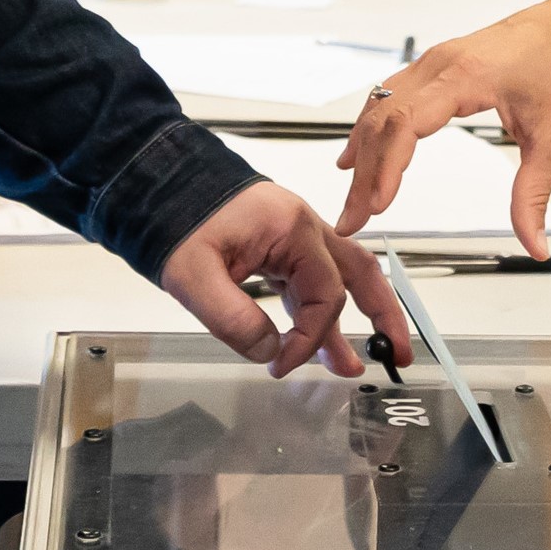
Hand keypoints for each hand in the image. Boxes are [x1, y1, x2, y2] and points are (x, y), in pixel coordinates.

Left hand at [158, 182, 412, 376]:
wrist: (152, 184)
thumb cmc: (173, 219)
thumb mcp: (194, 277)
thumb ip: (234, 319)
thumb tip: (269, 352)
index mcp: (292, 229)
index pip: (324, 296)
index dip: (310, 339)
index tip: (283, 365)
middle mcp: (302, 227)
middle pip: (360, 274)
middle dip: (383, 316)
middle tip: (397, 354)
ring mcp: (291, 234)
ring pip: (336, 280)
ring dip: (348, 322)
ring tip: (354, 363)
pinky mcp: (276, 244)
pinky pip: (308, 281)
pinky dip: (315, 312)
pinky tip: (314, 339)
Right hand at [333, 0, 550, 255]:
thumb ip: (534, 195)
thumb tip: (533, 242)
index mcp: (466, 75)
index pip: (407, 123)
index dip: (387, 166)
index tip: (377, 203)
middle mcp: (442, 63)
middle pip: (382, 119)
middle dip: (363, 173)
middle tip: (353, 217)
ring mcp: (436, 61)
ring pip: (380, 106)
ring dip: (362, 151)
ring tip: (352, 196)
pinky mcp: (438, 64)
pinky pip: (390, 94)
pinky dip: (371, 126)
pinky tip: (359, 150)